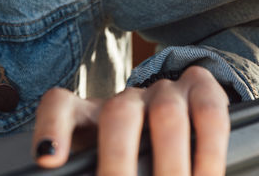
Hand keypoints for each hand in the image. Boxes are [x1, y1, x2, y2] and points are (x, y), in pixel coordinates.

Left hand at [32, 65, 229, 175]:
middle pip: (118, 116)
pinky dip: (210, 152)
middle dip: (120, 162)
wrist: (180, 117)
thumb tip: (66, 171)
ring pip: (166, 115)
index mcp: (91, 113)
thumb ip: (88, 167)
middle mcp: (127, 98)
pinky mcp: (203, 91)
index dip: (51, 128)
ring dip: (171, 164)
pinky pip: (209, 115)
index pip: (60, 105)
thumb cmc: (131, 154)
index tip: (48, 159)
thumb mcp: (101, 159)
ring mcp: (166, 91)